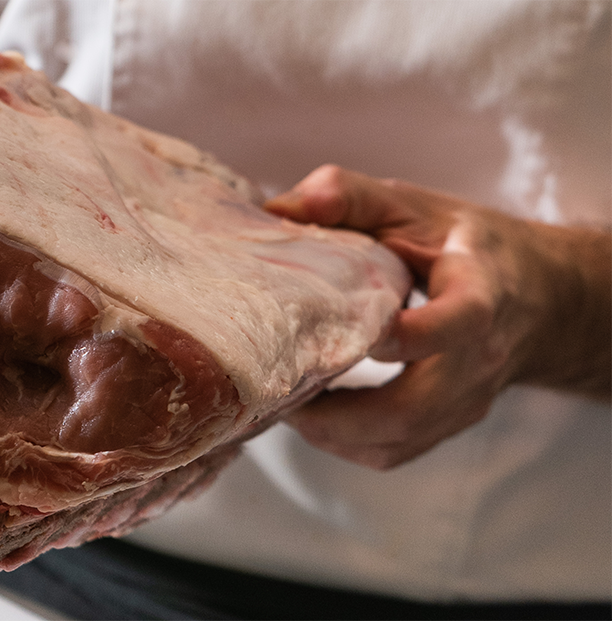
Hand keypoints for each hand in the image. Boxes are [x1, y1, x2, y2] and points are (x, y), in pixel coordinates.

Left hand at [264, 165, 586, 468]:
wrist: (536, 295)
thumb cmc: (466, 247)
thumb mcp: (414, 206)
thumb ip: (350, 197)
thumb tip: (280, 206)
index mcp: (478, 296)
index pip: (456, 324)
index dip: (404, 334)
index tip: (349, 331)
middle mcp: (476, 359)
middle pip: (412, 409)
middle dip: (334, 412)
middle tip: (278, 388)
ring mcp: (465, 401)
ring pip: (396, 442)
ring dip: (329, 433)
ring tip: (282, 400)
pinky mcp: (448, 423)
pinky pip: (393, 451)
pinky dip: (343, 442)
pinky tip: (310, 412)